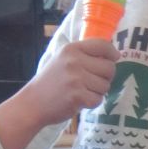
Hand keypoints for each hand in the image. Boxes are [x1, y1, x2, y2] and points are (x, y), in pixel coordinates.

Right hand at [0, 38, 117, 148]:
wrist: (33, 103)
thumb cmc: (50, 82)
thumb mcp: (62, 59)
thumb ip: (83, 55)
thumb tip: (113, 54)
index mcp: (71, 49)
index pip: (102, 45)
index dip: (112, 52)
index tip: (114, 58)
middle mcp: (74, 61)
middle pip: (109, 67)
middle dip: (106, 77)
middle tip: (94, 82)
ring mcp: (76, 79)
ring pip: (105, 85)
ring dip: (98, 91)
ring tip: (83, 91)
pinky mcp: (77, 96)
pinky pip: (98, 99)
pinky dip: (92, 102)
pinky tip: (80, 101)